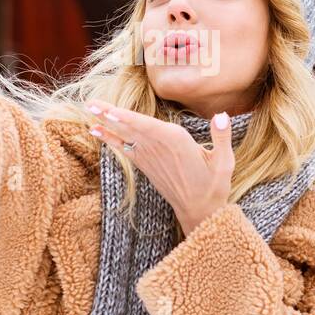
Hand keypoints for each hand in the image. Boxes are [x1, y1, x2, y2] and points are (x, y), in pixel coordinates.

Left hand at [85, 99, 234, 235]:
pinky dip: (110, 139)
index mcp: (177, 143)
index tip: (108, 112)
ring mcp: (150, 158)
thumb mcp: (224, 162)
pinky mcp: (145, 166)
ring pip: (125, 135)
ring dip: (106, 123)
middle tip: (89, 103)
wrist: (199, 211)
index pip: (148, 126)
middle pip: (132, 128)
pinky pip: (124, 148)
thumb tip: (221, 115)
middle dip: (110, 115)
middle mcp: (159, 148)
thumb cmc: (213, 185)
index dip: (127, 119)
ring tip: (89, 110)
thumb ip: (221, 137)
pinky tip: (96, 130)